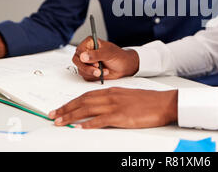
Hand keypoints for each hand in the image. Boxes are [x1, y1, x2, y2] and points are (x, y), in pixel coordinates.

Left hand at [48, 87, 177, 128]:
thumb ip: (113, 100)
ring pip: (88, 109)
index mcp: (112, 91)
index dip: (71, 102)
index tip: (61, 108)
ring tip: (60, 121)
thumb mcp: (128, 96)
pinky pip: (101, 120)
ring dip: (72, 116)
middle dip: (66, 108)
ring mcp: (116, 106)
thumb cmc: (148, 101)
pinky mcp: (122, 116)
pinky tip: (80, 127)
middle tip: (53, 115)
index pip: (86, 95)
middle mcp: (111, 96)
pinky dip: (89, 124)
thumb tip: (100, 108)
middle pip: (83, 101)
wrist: (164, 102)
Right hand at [73, 37, 138, 81]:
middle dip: (87, 68)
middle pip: (77, 60)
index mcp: (90, 43)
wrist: (124, 66)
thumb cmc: (118, 56)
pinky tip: (103, 73)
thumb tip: (82, 56)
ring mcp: (86, 62)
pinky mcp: (88, 71)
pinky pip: (85, 75)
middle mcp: (86, 52)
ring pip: (81, 69)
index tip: (95, 63)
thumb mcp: (108, 53)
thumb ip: (95, 54)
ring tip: (104, 71)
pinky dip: (94, 76)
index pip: (80, 50)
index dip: (85, 57)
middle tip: (98, 71)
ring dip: (92, 72)